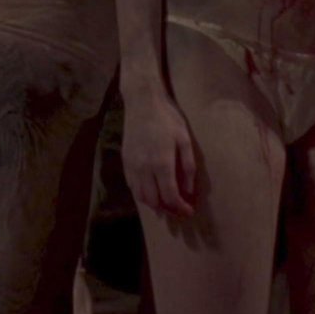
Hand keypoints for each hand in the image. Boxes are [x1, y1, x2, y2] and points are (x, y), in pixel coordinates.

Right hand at [122, 90, 197, 218]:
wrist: (142, 102)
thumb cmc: (167, 118)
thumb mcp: (184, 140)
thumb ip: (188, 167)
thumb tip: (189, 191)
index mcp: (161, 163)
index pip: (170, 196)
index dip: (180, 208)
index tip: (189, 211)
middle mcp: (144, 168)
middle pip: (154, 201)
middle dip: (168, 210)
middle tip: (179, 210)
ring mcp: (132, 165)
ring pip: (140, 196)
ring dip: (154, 205)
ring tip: (166, 204)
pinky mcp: (125, 161)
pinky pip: (132, 185)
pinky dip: (142, 194)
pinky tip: (151, 191)